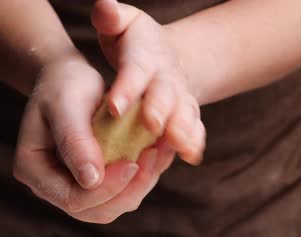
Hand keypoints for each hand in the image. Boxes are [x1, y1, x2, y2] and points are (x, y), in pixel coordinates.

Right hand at [13, 54, 174, 222]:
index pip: (72, 199)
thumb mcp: (66, 104)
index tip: (133, 163)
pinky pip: (123, 192)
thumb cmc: (63, 83)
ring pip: (114, 206)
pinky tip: (159, 153)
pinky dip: (144, 176)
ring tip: (159, 153)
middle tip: (153, 158)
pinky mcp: (96, 182)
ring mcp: (74, 187)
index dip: (106, 188)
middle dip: (129, 190)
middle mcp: (51, 186)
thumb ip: (75, 141)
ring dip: (141, 185)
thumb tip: (91, 180)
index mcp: (33, 170)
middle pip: (94, 211)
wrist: (69, 76)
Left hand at [92, 0, 205, 164]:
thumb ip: (110, 17)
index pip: (135, 70)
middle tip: (152, 125)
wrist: (167, 56)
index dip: (127, 88)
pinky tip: (191, 157)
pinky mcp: (188, 114)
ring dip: (183, 130)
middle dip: (159, 109)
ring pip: (184, 114)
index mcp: (144, 56)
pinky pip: (194, 128)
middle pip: (164, 94)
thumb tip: (105, 7)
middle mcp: (166, 77)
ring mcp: (180, 96)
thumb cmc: (134, 42)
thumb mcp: (122, 24)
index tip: (114, 106)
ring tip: (179, 146)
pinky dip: (194, 142)